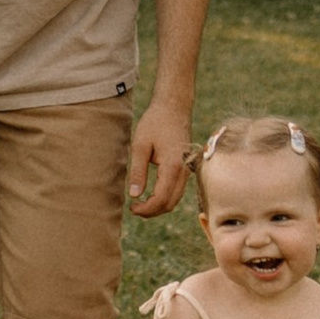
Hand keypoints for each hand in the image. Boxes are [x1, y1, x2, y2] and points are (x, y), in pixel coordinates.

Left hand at [126, 101, 192, 219]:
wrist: (174, 107)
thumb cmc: (155, 123)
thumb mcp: (140, 146)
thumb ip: (137, 171)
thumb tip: (134, 195)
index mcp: (172, 166)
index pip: (161, 199)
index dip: (146, 209)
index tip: (132, 208)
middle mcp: (184, 171)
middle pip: (170, 203)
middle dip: (152, 211)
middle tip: (134, 208)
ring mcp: (188, 170)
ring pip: (175, 199)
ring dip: (159, 205)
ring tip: (140, 202)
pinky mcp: (186, 168)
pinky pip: (177, 190)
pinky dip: (165, 197)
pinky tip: (151, 193)